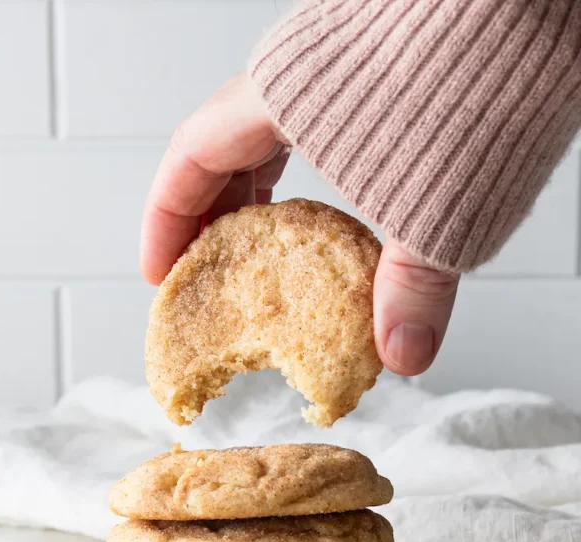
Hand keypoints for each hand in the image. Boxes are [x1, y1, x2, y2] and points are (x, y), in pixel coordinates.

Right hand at [140, 73, 459, 375]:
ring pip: (264, 139)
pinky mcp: (374, 75)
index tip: (160, 274)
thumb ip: (415, 287)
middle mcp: (297, 79)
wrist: (533, 3)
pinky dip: (302, 179)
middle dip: (207, 218)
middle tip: (208, 274)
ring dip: (253, 199)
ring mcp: (332, 72)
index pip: (191, 157)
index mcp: (281, 98)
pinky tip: (324, 213)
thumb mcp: (438, 205)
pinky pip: (309, 132)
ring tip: (258, 255)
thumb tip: (403, 354)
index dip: (166, 219)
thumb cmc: (479, 71)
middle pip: (219, 150)